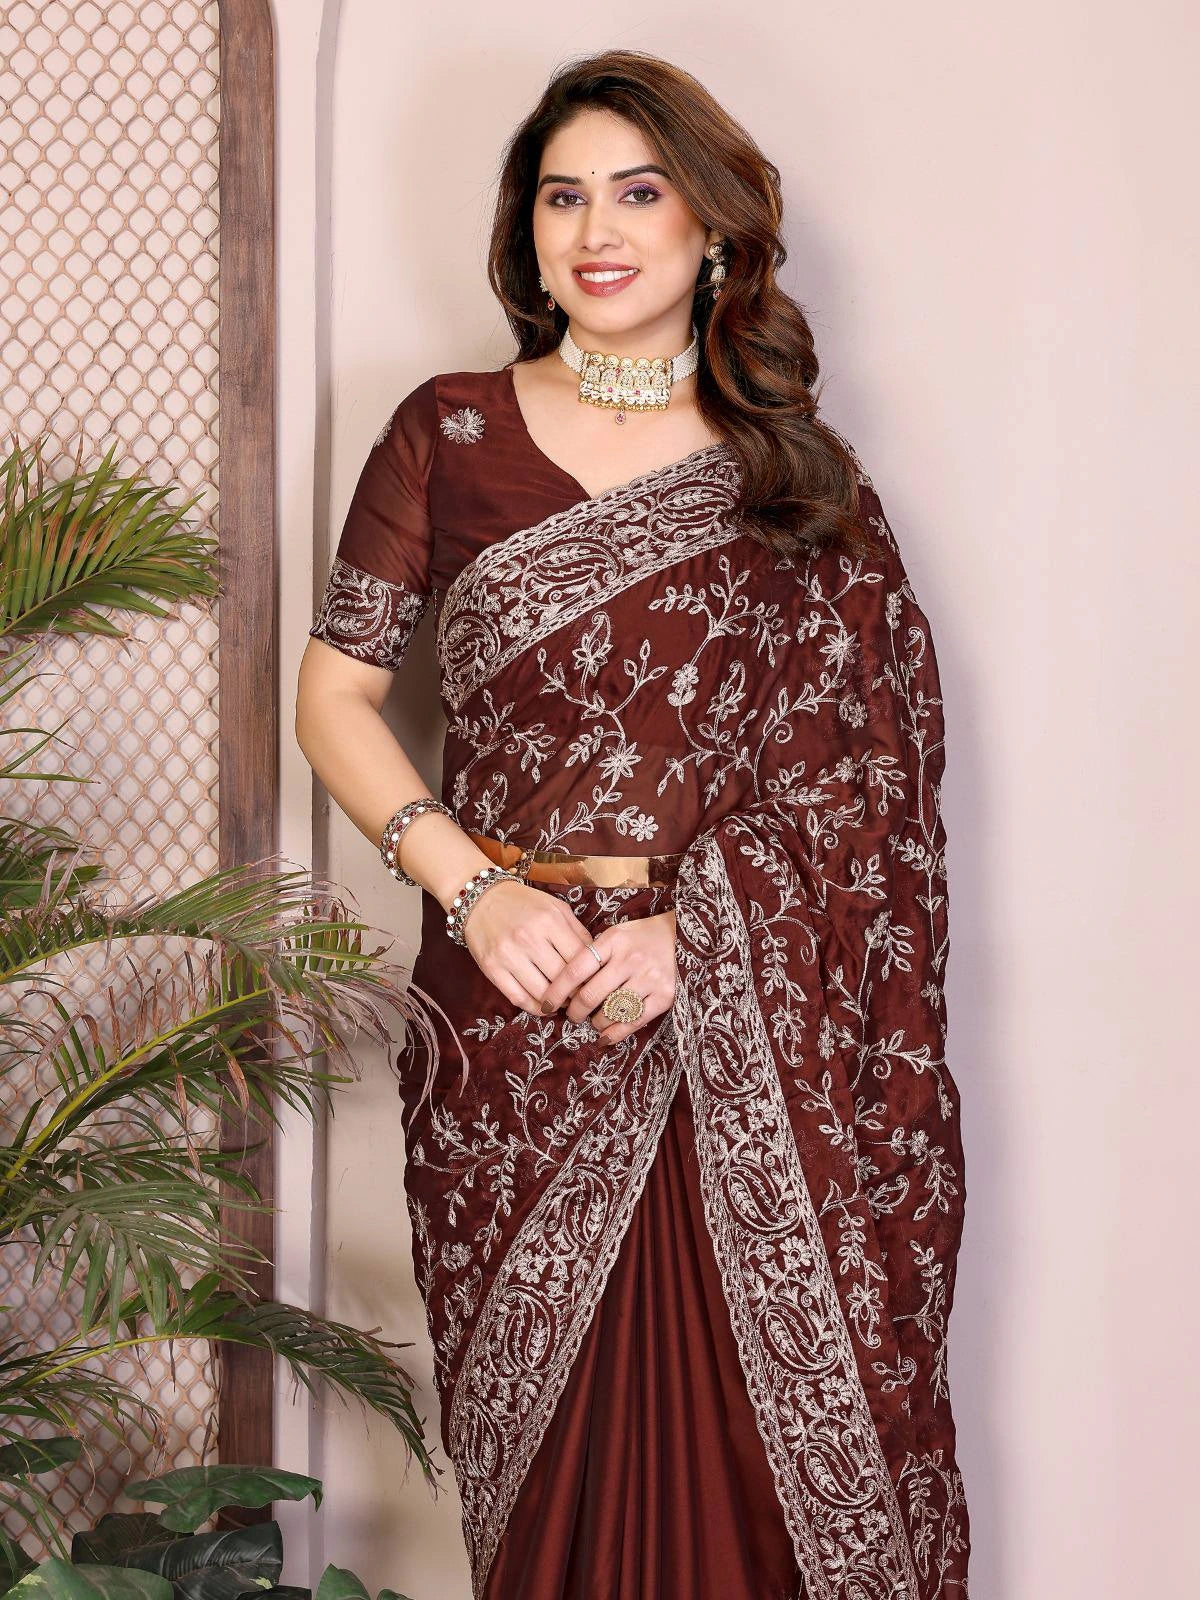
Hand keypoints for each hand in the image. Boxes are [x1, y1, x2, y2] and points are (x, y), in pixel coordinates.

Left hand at [539, 908, 677, 1045]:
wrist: (686, 936)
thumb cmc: (643, 936)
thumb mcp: (617, 934)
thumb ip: (594, 954)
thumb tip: (566, 984)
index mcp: (612, 941)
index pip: (575, 970)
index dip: (556, 991)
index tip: (547, 1004)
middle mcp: (629, 959)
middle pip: (590, 995)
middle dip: (575, 1012)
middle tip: (573, 1016)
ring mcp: (648, 978)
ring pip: (610, 1012)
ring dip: (596, 1022)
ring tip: (594, 1021)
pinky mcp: (664, 996)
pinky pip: (633, 1022)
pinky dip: (615, 1034)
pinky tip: (605, 1037)